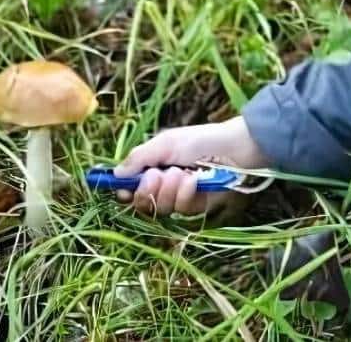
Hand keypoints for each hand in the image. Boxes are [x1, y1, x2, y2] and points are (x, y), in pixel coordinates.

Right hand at [113, 116, 270, 217]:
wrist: (235, 149)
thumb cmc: (200, 140)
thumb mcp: (165, 143)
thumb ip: (139, 158)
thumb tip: (115, 174)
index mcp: (153, 166)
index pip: (131, 186)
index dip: (124, 191)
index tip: (123, 190)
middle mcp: (164, 184)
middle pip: (142, 202)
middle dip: (147, 190)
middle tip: (156, 175)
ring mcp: (180, 197)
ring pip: (160, 208)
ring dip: (169, 190)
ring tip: (182, 173)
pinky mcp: (197, 208)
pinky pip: (181, 209)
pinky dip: (185, 194)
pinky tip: (194, 181)